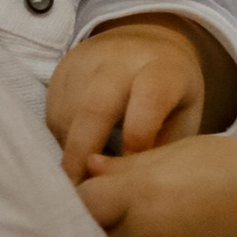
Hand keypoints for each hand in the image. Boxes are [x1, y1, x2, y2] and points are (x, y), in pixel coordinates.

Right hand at [48, 18, 236, 180]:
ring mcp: (83, 65)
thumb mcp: (184, 114)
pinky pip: (52, 117)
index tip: (128, 177)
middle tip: (80, 195)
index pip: (148, 100)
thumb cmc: (170, 92)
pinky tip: (75, 162)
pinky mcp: (58, 74)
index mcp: (161, 69)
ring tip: (79, 186)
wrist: (143, 41)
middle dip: (84, 156)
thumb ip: (164, 148)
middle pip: (95, 108)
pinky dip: (61, 144)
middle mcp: (118, 62)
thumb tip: (135, 190)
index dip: (137, 139)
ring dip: (70, 155)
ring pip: (66, 117)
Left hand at [80, 133, 236, 236]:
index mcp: (140, 193)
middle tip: (90, 219)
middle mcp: (142, 233)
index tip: (79, 192)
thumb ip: (127, 164)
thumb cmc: (233, 169)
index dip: (75, 196)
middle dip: (86, 229)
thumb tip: (86, 166)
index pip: (80, 201)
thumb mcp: (180, 151)